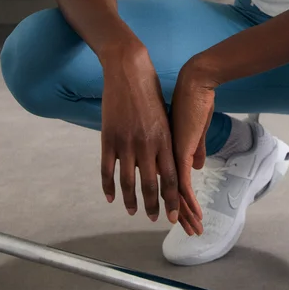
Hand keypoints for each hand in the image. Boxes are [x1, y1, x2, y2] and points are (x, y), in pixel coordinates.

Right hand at [99, 44, 200, 233]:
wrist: (129, 70)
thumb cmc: (152, 91)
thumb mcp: (167, 117)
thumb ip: (170, 141)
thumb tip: (181, 162)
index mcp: (165, 138)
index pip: (171, 177)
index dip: (172, 200)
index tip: (174, 216)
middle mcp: (147, 143)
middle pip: (150, 184)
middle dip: (154, 205)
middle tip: (155, 219)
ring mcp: (126, 141)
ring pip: (128, 181)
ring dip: (131, 200)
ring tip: (133, 211)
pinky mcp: (108, 137)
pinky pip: (106, 168)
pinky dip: (108, 185)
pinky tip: (110, 197)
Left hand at [170, 59, 218, 236]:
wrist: (193, 83)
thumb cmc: (194, 100)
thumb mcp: (193, 127)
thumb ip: (194, 147)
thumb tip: (197, 165)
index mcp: (162, 150)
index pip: (165, 182)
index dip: (172, 201)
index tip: (175, 217)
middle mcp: (161, 156)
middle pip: (167, 192)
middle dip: (178, 213)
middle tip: (184, 231)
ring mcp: (168, 155)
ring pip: (173, 193)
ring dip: (184, 213)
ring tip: (191, 229)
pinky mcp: (178, 152)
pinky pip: (180, 184)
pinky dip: (185, 202)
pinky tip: (191, 215)